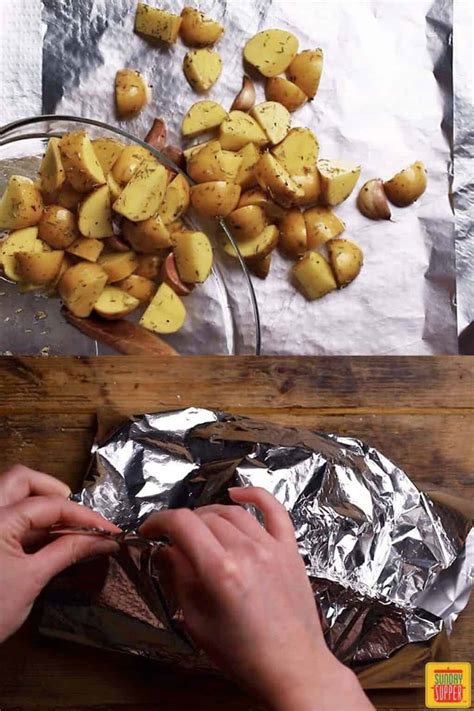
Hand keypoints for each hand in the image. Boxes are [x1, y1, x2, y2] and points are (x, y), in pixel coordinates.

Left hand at [0, 464, 119, 642]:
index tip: (109, 529)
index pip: (50, 504)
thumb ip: (67, 552)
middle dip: (53, 492)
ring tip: (66, 529)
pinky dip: (27, 522)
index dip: (84, 516)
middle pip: (22, 480)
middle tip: (76, 516)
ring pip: (11, 494)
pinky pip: (5, 515)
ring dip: (40, 504)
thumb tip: (103, 540)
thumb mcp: (32, 580)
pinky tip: (47, 540)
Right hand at [141, 487, 372, 710]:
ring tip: (199, 531)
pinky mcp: (290, 548)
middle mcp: (246, 550)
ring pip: (233, 512)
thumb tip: (165, 550)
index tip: (148, 530)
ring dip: (210, 515)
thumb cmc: (242, 654)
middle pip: (205, 516)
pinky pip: (274, 510)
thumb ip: (179, 579)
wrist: (293, 667)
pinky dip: (255, 495)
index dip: (159, 521)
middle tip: (173, 542)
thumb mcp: (197, 622)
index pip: (181, 524)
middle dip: (182, 524)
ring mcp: (272, 546)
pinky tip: (237, 493)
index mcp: (219, 571)